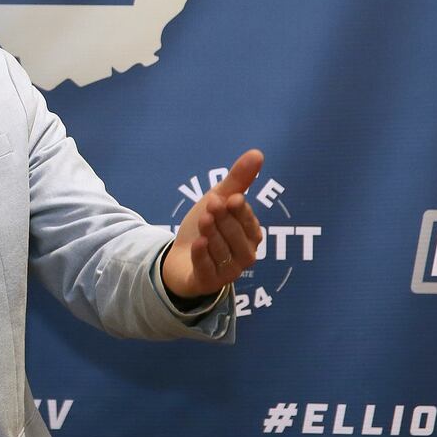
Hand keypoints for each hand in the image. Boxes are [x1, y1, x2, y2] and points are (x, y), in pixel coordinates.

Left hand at [161, 149, 264, 301]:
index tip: (230, 198)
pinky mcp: (209, 282)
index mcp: (251, 235)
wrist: (179, 258)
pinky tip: (199, 244)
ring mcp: (228, 272)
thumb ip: (238, 180)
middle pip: (236, 238)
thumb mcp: (218, 200)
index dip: (240, 212)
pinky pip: (208, 270)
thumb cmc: (205, 227)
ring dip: (214, 235)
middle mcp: (244, 255)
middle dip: (224, 221)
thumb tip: (257, 153)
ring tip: (204, 220)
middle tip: (212, 204)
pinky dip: (203, 257)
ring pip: (223, 253)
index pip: (249, 223)